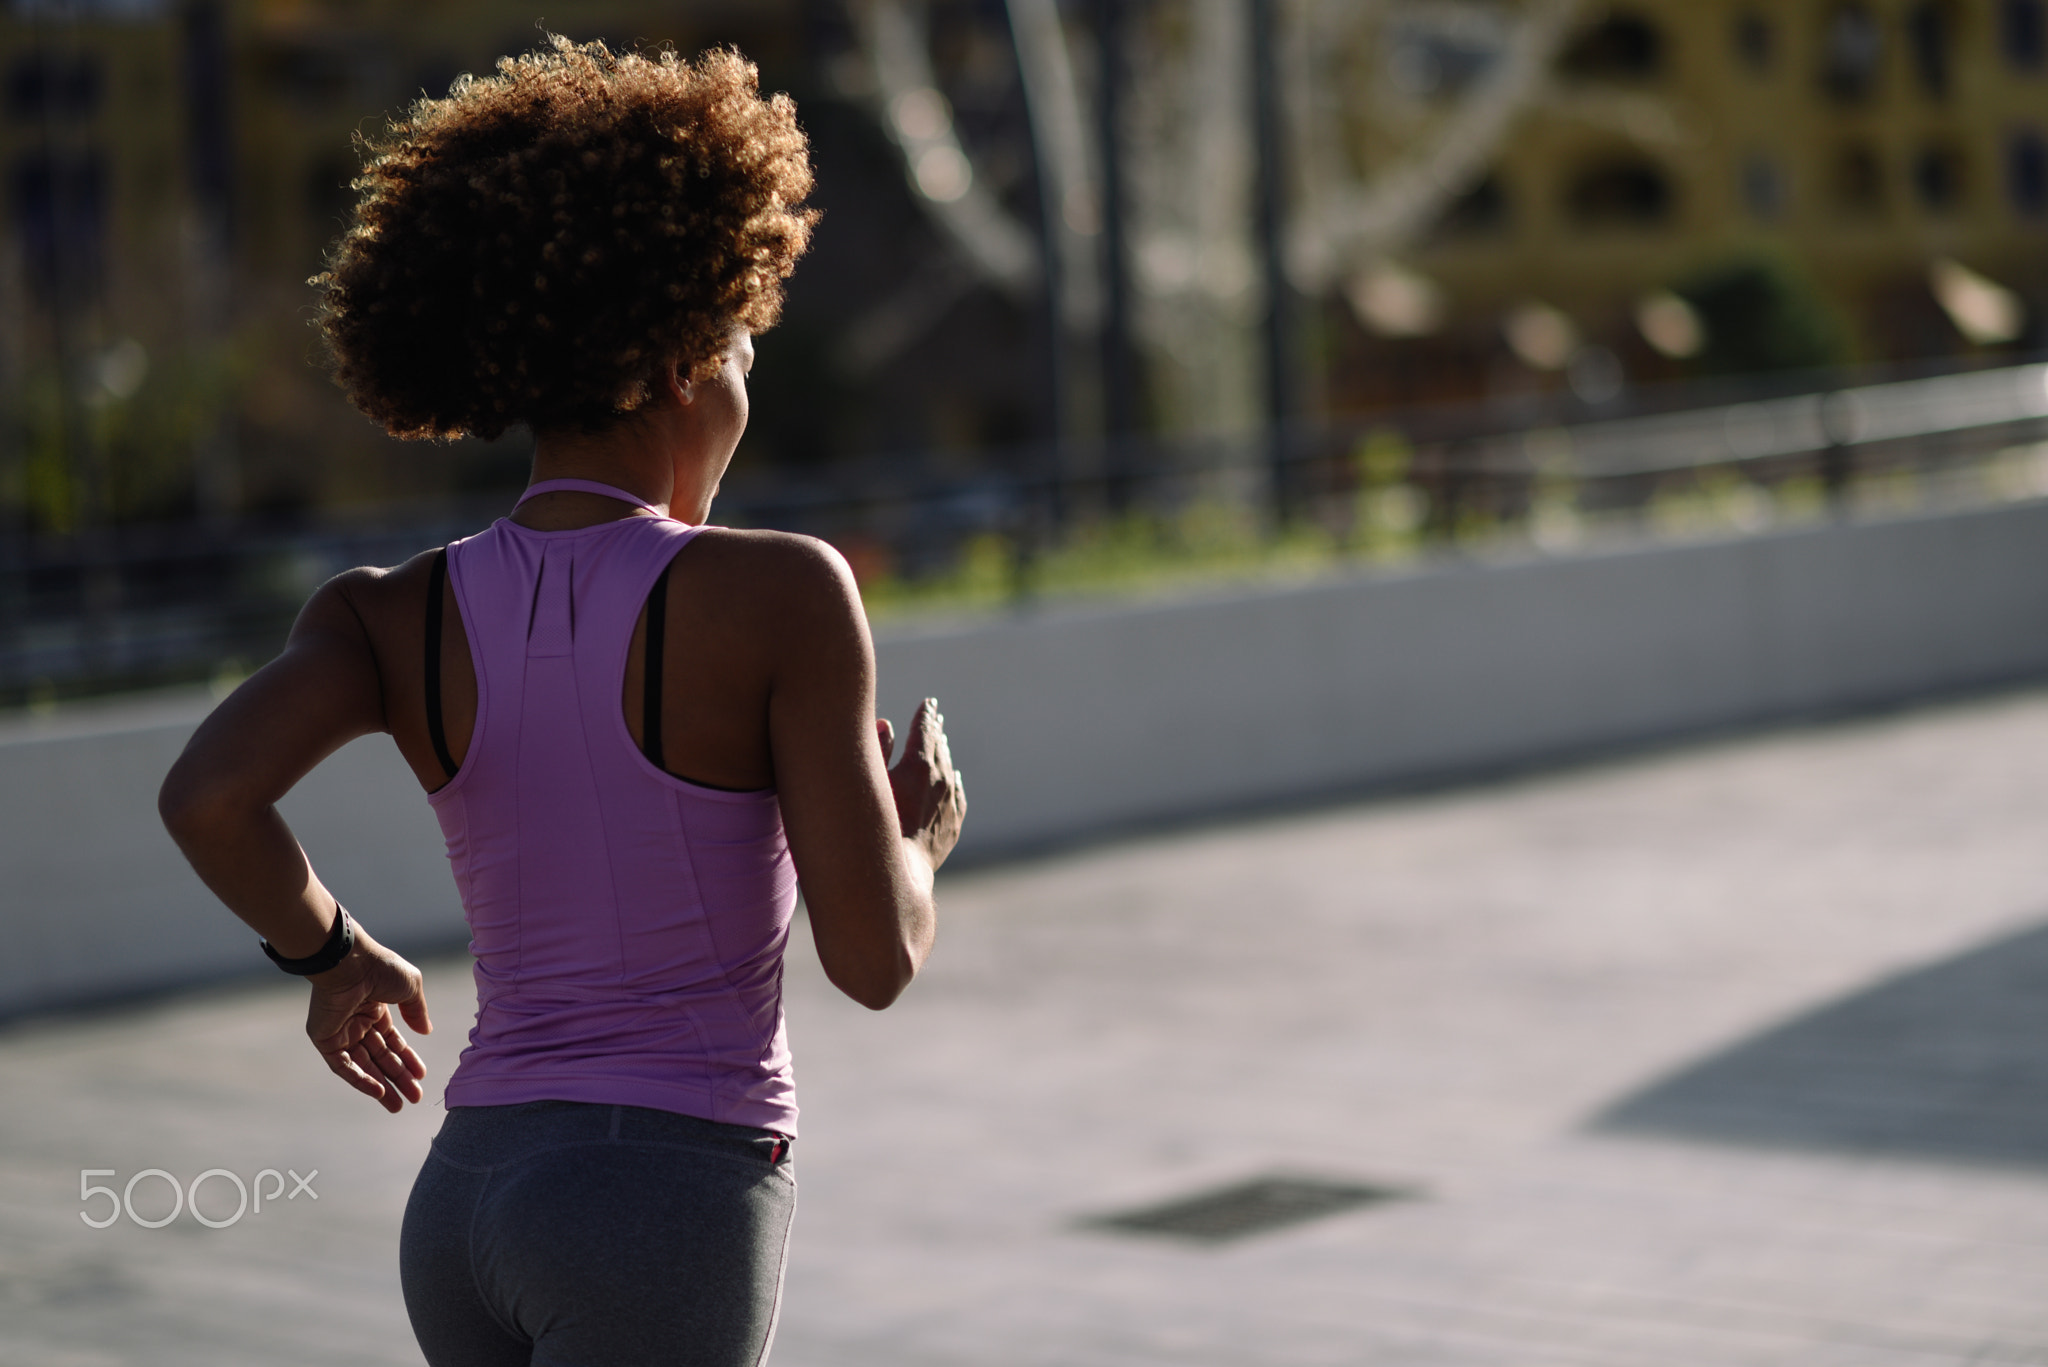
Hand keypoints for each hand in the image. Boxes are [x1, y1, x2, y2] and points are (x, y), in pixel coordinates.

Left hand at [304, 927, 432, 1113]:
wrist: (350, 963)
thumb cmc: (381, 969)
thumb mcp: (411, 987)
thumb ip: (417, 1011)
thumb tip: (425, 1031)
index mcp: (376, 1009)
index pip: (392, 1041)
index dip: (407, 1058)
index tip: (421, 1075)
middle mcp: (358, 1023)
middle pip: (380, 1058)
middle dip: (398, 1078)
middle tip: (414, 1097)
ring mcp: (341, 1032)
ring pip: (363, 1066)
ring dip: (381, 1085)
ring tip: (398, 1105)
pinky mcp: (325, 1040)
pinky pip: (343, 1066)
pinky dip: (360, 1080)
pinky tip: (378, 1092)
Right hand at [877, 698, 965, 868]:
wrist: (898, 870)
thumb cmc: (874, 824)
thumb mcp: (870, 782)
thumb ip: (877, 750)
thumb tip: (885, 724)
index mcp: (919, 764)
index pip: (925, 729)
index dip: (925, 714)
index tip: (929, 703)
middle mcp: (940, 779)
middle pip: (939, 747)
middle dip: (935, 730)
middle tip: (935, 716)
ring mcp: (950, 802)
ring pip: (948, 770)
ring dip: (943, 755)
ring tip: (940, 744)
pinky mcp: (953, 824)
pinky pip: (956, 796)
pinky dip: (952, 783)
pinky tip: (951, 779)